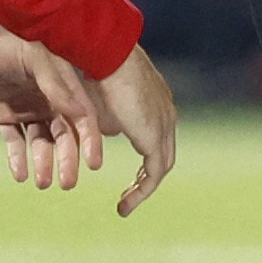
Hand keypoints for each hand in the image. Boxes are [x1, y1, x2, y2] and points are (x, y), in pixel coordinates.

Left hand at [0, 23, 109, 191]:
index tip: (93, 164)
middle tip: (67, 184)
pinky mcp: (3, 115)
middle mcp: (49, 100)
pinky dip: (18, 159)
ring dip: (43, 163)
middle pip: (63, 136)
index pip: (82, 117)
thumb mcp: (35, 57)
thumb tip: (79, 113)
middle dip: (66, 160)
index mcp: (63, 85)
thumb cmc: (6, 39)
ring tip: (40, 182)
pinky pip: (14, 141)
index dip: (90, 140)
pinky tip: (20, 174)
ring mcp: (27, 108)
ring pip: (41, 142)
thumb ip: (56, 84)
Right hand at [96, 43, 179, 214]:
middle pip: (162, 153)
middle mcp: (166, 113)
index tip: (126, 172)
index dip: (142, 155)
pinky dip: (140, 192)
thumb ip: (103, 118)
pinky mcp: (155, 138)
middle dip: (145, 177)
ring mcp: (164, 125)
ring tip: (124, 207)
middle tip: (128, 195)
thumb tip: (105, 134)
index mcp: (156, 102)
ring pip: (160, 167)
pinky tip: (123, 205)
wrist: (107, 56)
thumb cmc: (95, 69)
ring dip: (142, 189)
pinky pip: (154, 174)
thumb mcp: (97, 99)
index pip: (155, 135)